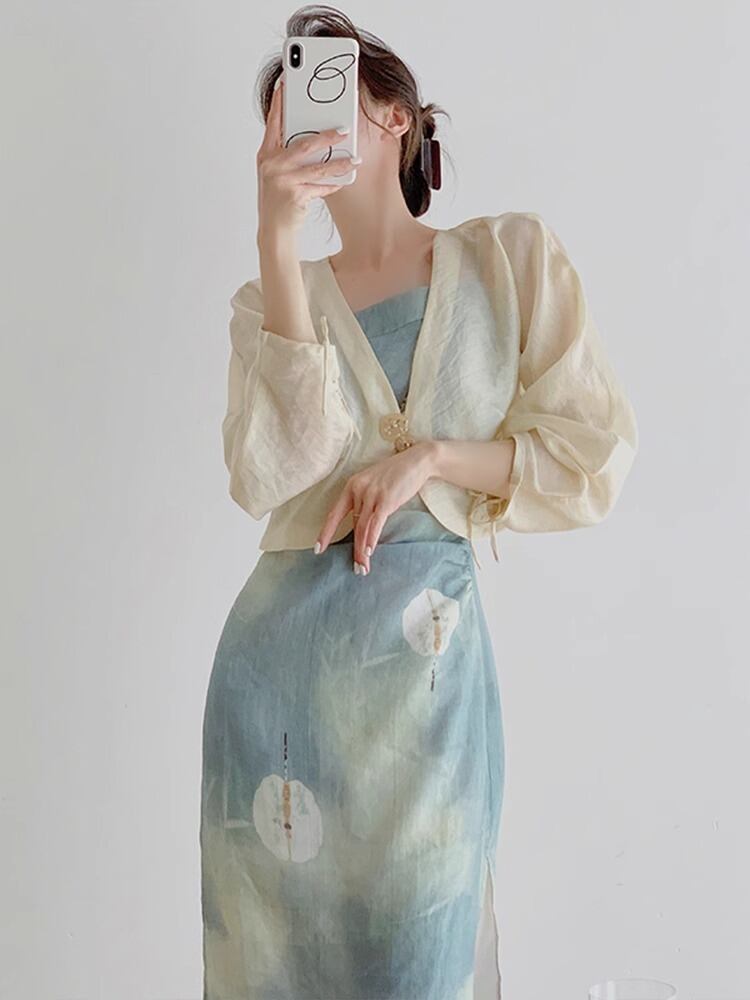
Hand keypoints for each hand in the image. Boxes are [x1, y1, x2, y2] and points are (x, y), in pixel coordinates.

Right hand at [256, 72, 361, 239]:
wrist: (273, 230)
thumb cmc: (279, 200)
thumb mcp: (278, 174)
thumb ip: (291, 157)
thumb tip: (317, 141)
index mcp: (265, 154)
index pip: (274, 123)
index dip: (280, 102)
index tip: (287, 83)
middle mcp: (271, 164)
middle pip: (304, 144)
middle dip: (327, 136)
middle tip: (345, 130)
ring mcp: (281, 180)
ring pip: (318, 167)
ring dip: (339, 163)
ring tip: (355, 160)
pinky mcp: (294, 195)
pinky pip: (320, 187)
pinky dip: (332, 185)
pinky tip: (343, 181)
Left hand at [315, 441, 438, 574]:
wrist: (417, 461)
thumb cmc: (396, 475)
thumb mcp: (374, 485)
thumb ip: (365, 502)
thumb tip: (360, 526)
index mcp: (351, 486)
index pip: (334, 514)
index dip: (325, 533)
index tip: (318, 549)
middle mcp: (358, 489)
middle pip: (352, 526)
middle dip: (354, 550)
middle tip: (354, 569)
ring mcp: (371, 494)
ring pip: (362, 528)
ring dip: (363, 550)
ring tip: (363, 567)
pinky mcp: (386, 499)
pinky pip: (376, 523)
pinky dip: (372, 539)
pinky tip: (370, 552)